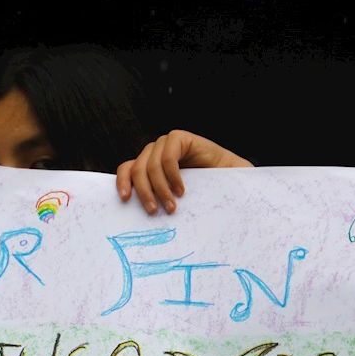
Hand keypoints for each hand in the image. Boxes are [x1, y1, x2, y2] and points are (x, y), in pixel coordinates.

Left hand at [116, 130, 251, 214]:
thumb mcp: (172, 197)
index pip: (126, 169)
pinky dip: (173, 175)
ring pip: (150, 165)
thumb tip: (132, 217)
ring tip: (172, 206)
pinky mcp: (180, 138)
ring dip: (160, 189)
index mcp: (148, 165)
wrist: (232, 178)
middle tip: (154, 211)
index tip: (125, 200)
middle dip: (144, 193)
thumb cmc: (203, 192)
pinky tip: (181, 190)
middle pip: (137, 169)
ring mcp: (167, 143)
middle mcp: (155, 152)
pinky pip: (168, 156)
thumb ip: (155, 198)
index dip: (122, 182)